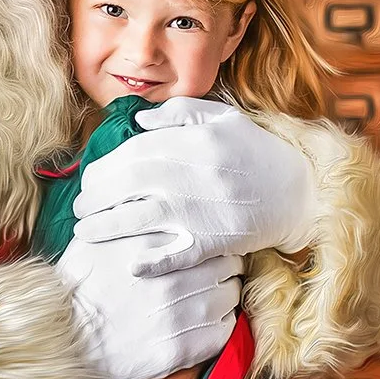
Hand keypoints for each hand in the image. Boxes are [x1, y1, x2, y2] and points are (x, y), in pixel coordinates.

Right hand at [55, 232, 238, 378]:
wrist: (67, 340)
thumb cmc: (80, 287)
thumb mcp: (92, 239)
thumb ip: (123, 216)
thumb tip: (144, 196)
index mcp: (154, 246)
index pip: (210, 234)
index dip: (209, 241)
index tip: (202, 247)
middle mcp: (173, 276)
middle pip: (227, 262)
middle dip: (219, 265)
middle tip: (204, 272)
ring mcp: (182, 314)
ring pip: (230, 294)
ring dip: (221, 294)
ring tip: (201, 297)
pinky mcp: (185, 348)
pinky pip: (225, 329)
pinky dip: (218, 324)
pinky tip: (198, 322)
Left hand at [70, 98, 317, 276]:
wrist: (300, 192)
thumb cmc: (257, 153)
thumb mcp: (224, 119)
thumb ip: (181, 113)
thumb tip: (138, 121)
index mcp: (193, 142)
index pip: (133, 152)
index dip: (104, 167)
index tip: (88, 178)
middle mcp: (193, 174)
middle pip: (128, 183)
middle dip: (95, 196)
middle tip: (79, 207)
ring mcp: (202, 210)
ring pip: (141, 218)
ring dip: (107, 227)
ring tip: (85, 232)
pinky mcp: (215, 241)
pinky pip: (176, 254)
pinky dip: (153, 261)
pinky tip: (131, 265)